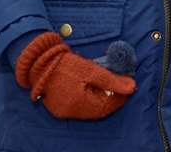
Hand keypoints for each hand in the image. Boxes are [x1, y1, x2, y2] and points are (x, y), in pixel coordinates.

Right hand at [14, 31, 135, 120]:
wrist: (37, 58)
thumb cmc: (64, 63)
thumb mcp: (90, 69)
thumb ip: (112, 80)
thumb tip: (132, 87)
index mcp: (79, 104)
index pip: (106, 106)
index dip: (118, 96)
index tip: (127, 86)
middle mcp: (70, 111)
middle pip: (97, 109)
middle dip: (109, 97)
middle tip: (118, 84)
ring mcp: (62, 110)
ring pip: (88, 108)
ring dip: (98, 97)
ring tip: (104, 84)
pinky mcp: (57, 105)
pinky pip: (77, 105)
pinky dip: (86, 97)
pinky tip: (90, 87)